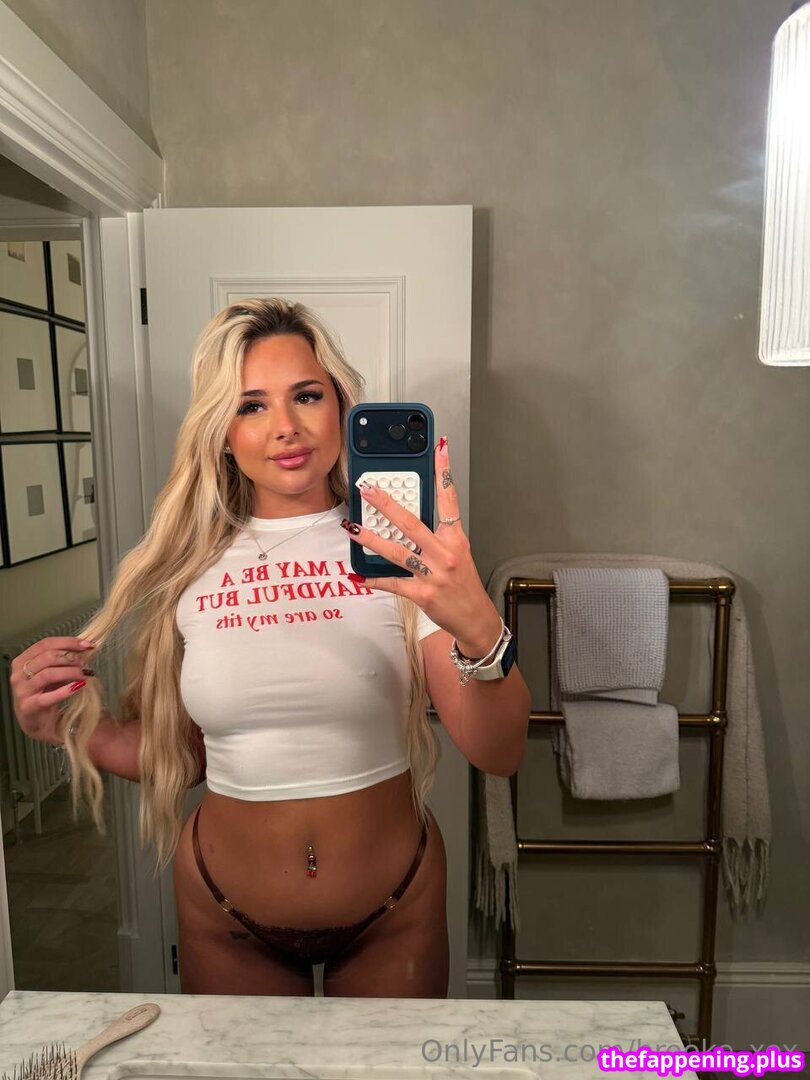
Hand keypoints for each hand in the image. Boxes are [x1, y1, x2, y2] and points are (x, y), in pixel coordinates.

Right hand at [10, 636, 95, 744]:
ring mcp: (22, 691)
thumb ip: (62, 660)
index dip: (68, 642)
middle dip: (71, 658)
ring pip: (48, 673)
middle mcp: (18, 674)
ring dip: (70, 672)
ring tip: (84, 675)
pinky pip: (49, 696)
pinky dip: (66, 690)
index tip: (87, 644)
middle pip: (47, 657)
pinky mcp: (29, 707)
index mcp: (22, 661)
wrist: (37, 723)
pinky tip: (79, 686)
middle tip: (85, 664)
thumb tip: (84, 646)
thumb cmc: (45, 694)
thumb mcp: (52, 673)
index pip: (45, 644)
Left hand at [340, 436, 502, 656]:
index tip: (439, 448)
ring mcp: (433, 574)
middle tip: (368, 489)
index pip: (449, 499)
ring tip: (353, 527)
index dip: (444, 472)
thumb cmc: (464, 583)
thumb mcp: (458, 553)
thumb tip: (409, 517)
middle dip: (387, 505)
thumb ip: (437, 535)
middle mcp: (445, 553)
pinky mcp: (422, 594)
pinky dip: (375, 579)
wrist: (475, 618)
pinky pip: (393, 582)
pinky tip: (359, 574)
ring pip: (398, 551)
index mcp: (455, 539)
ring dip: (372, 539)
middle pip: (412, 523)